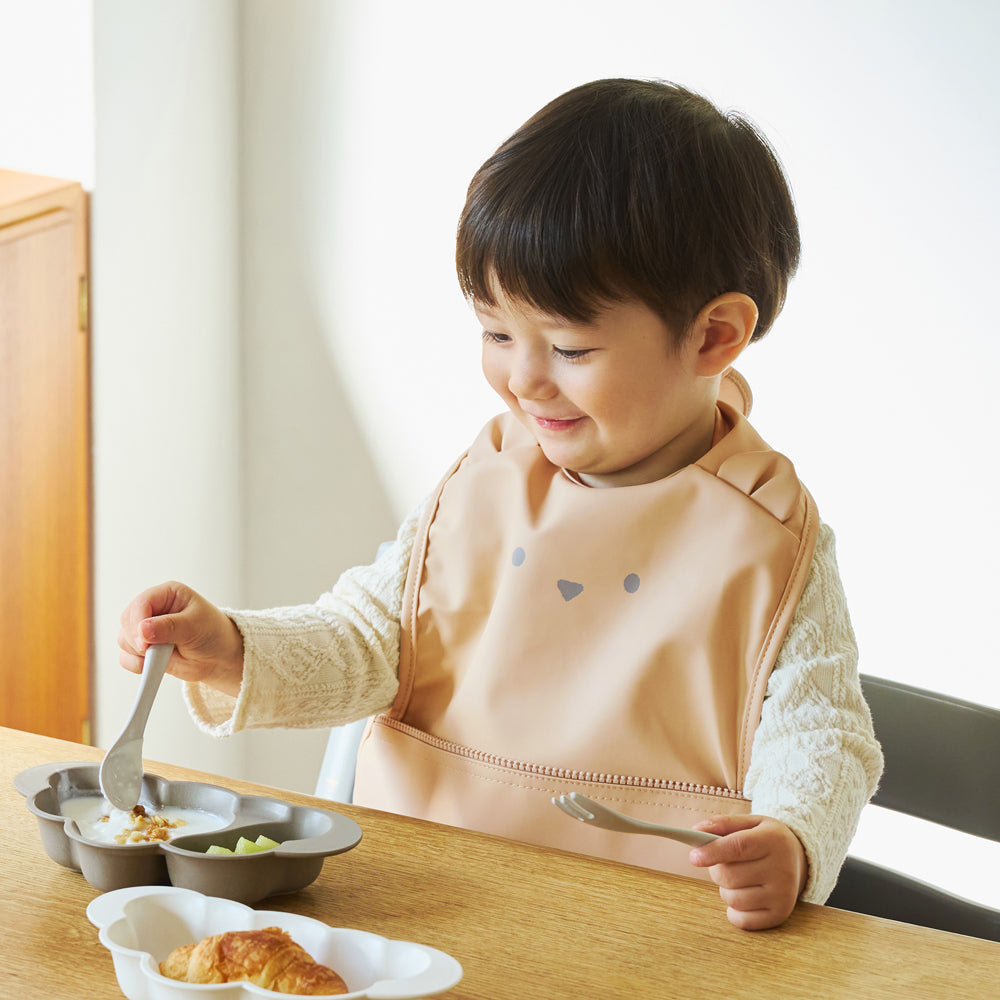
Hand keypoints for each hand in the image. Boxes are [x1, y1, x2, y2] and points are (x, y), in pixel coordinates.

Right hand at [118, 581, 244, 696]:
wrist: (217, 657)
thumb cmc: (211, 633)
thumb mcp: (195, 626)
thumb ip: (170, 627)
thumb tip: (143, 630)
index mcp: (167, 594)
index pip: (142, 603)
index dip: (139, 623)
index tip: (145, 644)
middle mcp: (153, 609)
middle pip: (127, 620)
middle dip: (138, 640)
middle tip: (156, 652)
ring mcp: (145, 629)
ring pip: (124, 639)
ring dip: (139, 653)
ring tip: (165, 655)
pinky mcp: (143, 647)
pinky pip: (125, 657)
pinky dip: (136, 664)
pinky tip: (153, 665)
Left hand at [688, 814, 807, 929]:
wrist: (798, 859)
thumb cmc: (765, 839)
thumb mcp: (750, 823)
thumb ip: (723, 823)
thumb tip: (696, 831)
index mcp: (773, 840)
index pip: (738, 847)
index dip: (713, 852)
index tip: (693, 857)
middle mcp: (782, 869)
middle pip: (731, 876)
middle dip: (717, 871)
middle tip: (723, 864)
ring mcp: (783, 895)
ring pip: (733, 899)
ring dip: (725, 890)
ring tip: (737, 879)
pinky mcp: (780, 915)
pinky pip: (742, 920)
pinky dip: (734, 911)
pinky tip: (742, 896)